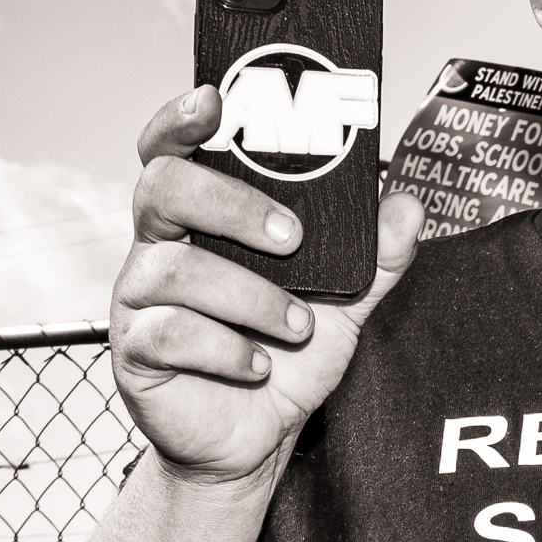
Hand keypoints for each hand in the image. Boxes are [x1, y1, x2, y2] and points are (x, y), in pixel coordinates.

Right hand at [111, 86, 423, 484]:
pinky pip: (166, 333)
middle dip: (230, 204)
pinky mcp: (134, 351)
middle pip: (163, 187)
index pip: (173, 150)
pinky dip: (224, 349)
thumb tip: (407, 208)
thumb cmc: (284, 357)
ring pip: (173, 268)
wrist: (257, 440)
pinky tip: (258, 365)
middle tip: (292, 239)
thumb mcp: (342, 306)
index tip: (216, 101)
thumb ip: (373, 259)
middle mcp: (161, 247)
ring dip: (248, 296)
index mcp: (202, 220)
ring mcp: (140, 299)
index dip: (181, 119)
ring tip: (296, 326)